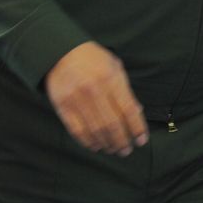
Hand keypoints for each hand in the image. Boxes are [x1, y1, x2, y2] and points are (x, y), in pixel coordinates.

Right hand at [45, 42, 148, 156]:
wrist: (61, 52)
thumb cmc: (93, 60)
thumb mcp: (114, 67)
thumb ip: (125, 90)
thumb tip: (136, 114)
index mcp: (110, 78)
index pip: (129, 110)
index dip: (137, 128)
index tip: (141, 140)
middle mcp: (94, 90)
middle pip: (112, 125)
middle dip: (122, 142)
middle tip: (126, 150)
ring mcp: (77, 99)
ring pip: (96, 131)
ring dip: (107, 145)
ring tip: (113, 150)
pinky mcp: (63, 106)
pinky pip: (77, 131)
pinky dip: (89, 142)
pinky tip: (96, 145)